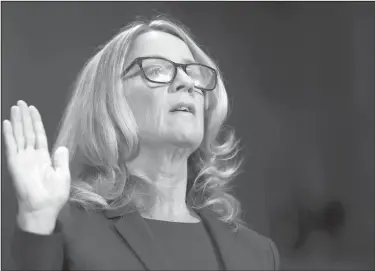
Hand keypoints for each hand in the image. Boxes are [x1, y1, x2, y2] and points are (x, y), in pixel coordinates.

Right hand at [3, 100, 70, 231]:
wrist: (42, 208)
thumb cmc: (54, 195)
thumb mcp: (63, 175)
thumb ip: (61, 160)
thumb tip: (62, 146)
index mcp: (44, 157)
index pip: (39, 135)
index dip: (36, 122)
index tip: (33, 110)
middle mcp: (32, 155)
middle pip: (28, 131)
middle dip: (25, 117)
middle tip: (22, 102)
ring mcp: (22, 158)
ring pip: (20, 135)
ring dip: (18, 121)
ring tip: (16, 107)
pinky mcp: (14, 163)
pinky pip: (11, 145)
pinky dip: (9, 134)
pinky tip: (7, 123)